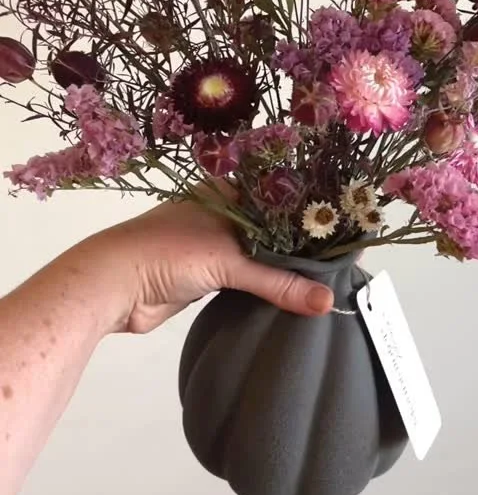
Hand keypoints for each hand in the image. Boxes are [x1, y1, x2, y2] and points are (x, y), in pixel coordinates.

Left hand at [82, 195, 334, 334]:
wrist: (114, 286)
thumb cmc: (167, 252)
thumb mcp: (229, 261)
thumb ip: (279, 282)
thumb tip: (328, 302)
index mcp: (228, 192)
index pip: (280, 199)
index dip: (310, 213)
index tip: (347, 229)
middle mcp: (225, 214)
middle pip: (273, 230)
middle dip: (301, 246)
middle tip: (344, 261)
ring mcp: (215, 245)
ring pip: (260, 256)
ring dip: (285, 270)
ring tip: (330, 280)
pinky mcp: (209, 276)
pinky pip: (247, 280)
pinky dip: (267, 288)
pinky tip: (296, 297)